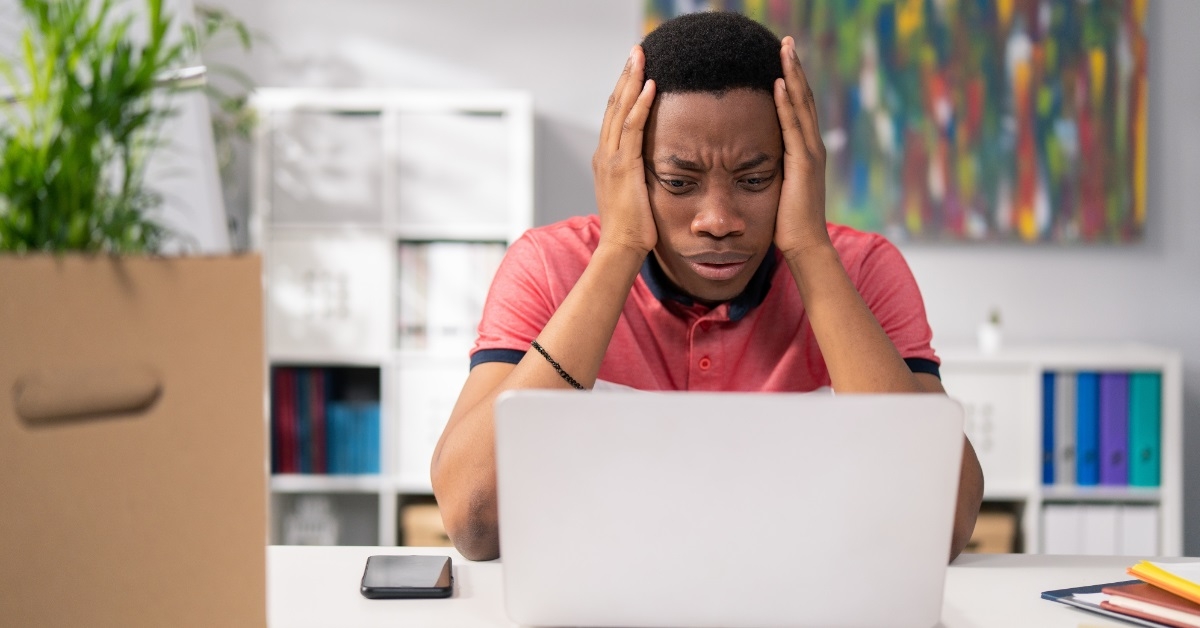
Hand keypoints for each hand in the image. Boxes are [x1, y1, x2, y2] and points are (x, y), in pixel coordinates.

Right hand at [593, 45, 657, 255]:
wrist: (622, 249)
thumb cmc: (633, 228)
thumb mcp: (634, 194)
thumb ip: (638, 176)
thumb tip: (652, 168)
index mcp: (606, 159)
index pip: (614, 116)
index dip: (623, 90)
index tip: (635, 69)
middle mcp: (604, 155)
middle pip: (613, 105)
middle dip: (625, 76)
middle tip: (637, 51)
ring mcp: (611, 160)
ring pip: (619, 110)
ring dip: (631, 81)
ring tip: (641, 57)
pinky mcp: (624, 167)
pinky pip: (632, 129)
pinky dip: (640, 105)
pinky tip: (650, 86)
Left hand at [773, 36, 831, 258]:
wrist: (805, 246)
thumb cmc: (787, 224)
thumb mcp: (776, 189)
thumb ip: (770, 171)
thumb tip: (751, 164)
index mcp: (804, 152)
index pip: (798, 109)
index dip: (792, 82)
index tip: (782, 59)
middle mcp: (811, 147)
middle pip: (803, 99)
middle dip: (794, 69)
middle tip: (786, 43)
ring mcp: (809, 154)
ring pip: (801, 106)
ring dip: (792, 76)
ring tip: (784, 50)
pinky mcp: (802, 164)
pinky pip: (793, 126)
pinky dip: (787, 103)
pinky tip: (779, 83)